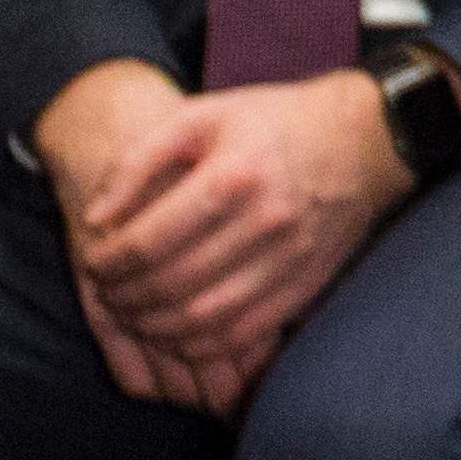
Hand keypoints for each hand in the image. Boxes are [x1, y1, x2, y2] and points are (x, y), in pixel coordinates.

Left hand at [70, 71, 412, 365]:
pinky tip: (176, 329)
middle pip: (170, 285)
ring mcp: (291, 258)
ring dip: (154, 326)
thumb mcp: (203, 115)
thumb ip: (138, 161)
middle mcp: (266, 221)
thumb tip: (96, 220)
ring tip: (133, 313)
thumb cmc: (275, 123)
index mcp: (235, 175)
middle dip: (123, 297)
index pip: (148, 242)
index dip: (107, 262)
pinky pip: (243, 334)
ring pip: (202, 319)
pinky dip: (199, 344)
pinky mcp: (307, 284)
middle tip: (107, 291)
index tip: (93, 261)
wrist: (367, 138)